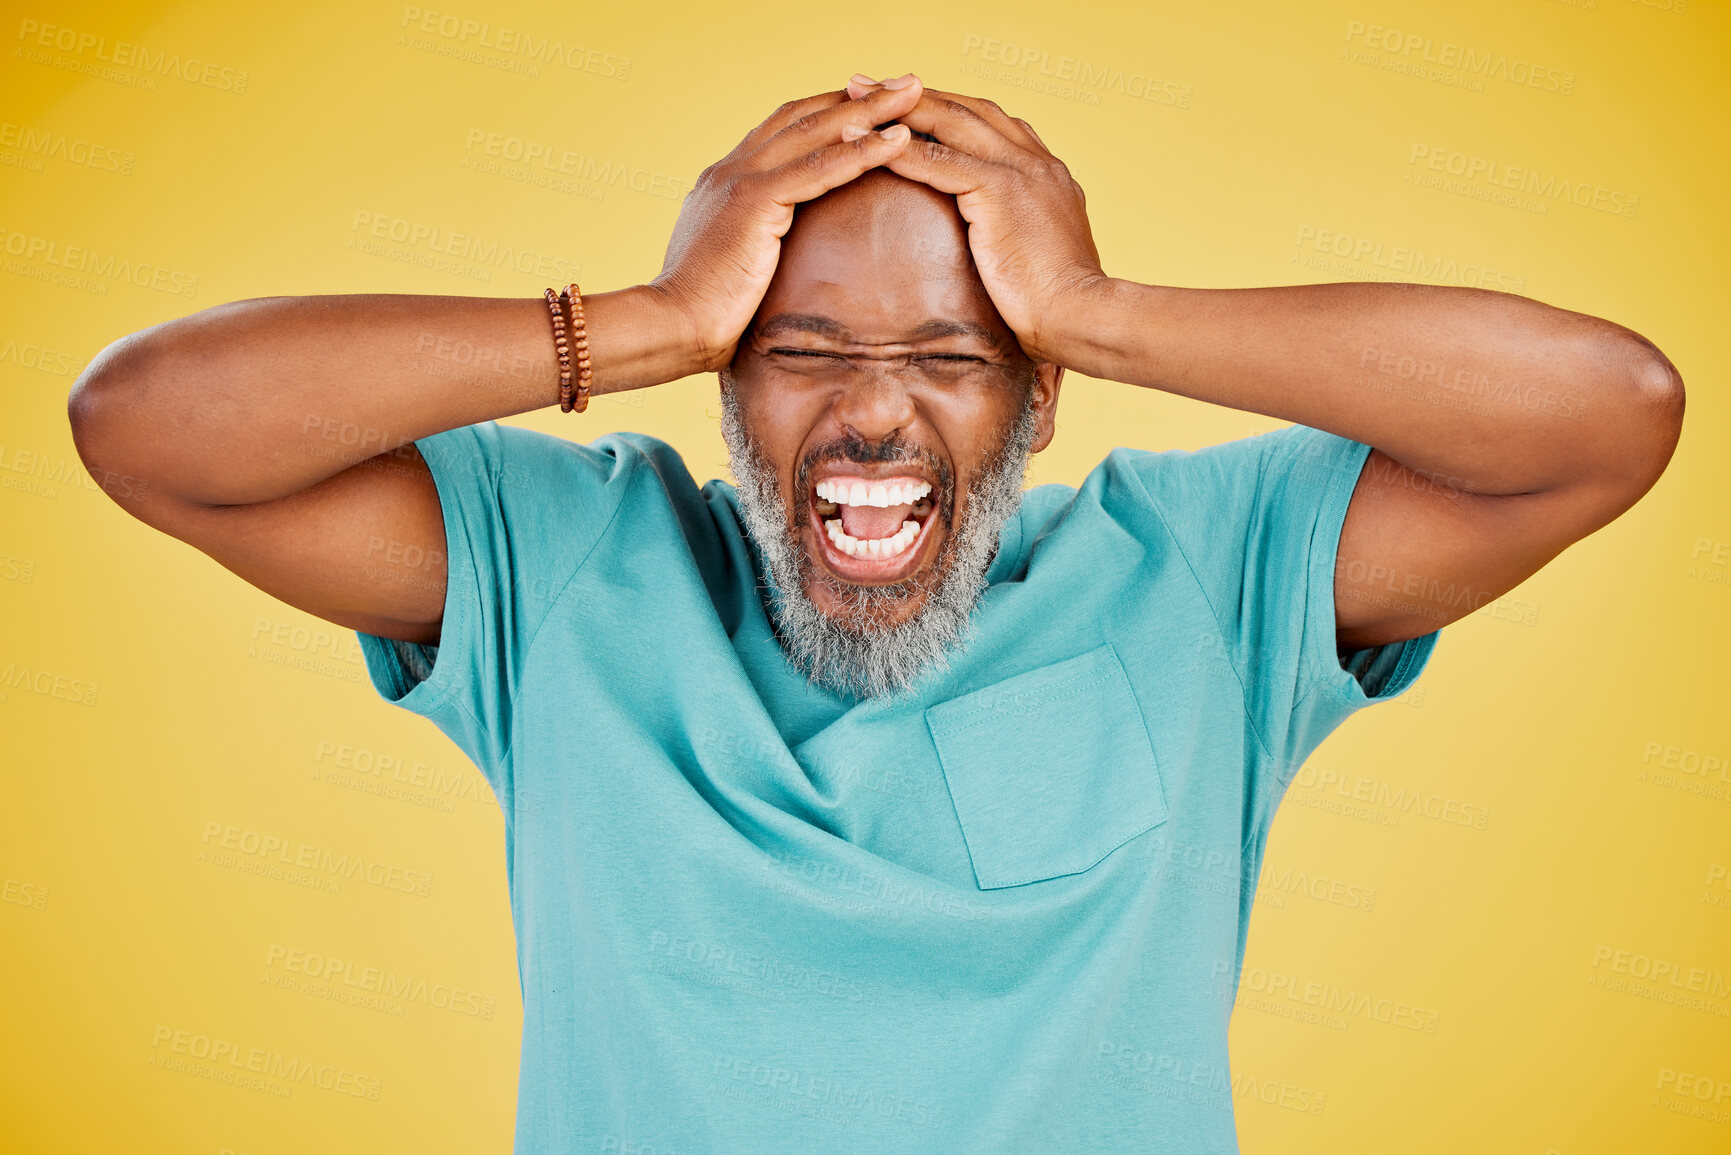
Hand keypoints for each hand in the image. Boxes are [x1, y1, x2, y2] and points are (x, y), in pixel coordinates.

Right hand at [648, 78, 925, 372]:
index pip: (785, 129)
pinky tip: (899, 140)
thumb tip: (777, 257)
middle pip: (805, 116)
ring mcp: (740, 180)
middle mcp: (732, 168)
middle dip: (859, 97)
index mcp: (726, 180)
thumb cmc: (701, 314)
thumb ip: (754, 243)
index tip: (872, 104)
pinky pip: (819, 169)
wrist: (670, 327)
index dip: (829, 112)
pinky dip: (862, 152)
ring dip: (871, 110)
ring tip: (914, 93)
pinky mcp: (753, 202)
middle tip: (907, 82)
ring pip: (816, 132)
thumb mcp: (732, 264)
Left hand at [846, 75, 1109, 364]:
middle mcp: (1035, 161)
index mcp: (1046, 173)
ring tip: (853, 96)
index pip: (991, 124)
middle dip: (915, 94)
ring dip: (898, 108)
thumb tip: (995, 251)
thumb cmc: (1062, 307)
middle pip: (967, 109)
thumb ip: (1019, 235)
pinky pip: (939, 161)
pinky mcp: (1000, 190)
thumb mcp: (1040, 256)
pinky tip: (866, 143)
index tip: (910, 104)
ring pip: (951, 122)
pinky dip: (899, 150)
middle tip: (867, 84)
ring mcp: (1020, 170)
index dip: (947, 109)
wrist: (1082, 317)